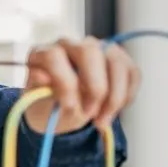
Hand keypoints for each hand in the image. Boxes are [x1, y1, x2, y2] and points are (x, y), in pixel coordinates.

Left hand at [23, 37, 140, 133]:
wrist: (60, 111)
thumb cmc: (46, 106)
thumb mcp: (36, 105)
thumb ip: (38, 90)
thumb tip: (40, 76)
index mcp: (42, 53)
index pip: (54, 56)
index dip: (65, 83)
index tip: (70, 108)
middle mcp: (68, 44)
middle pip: (90, 51)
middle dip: (95, 88)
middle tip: (90, 115)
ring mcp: (96, 48)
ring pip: (116, 62)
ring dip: (114, 97)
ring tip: (101, 122)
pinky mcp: (117, 58)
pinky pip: (131, 72)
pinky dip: (126, 96)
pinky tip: (112, 112)